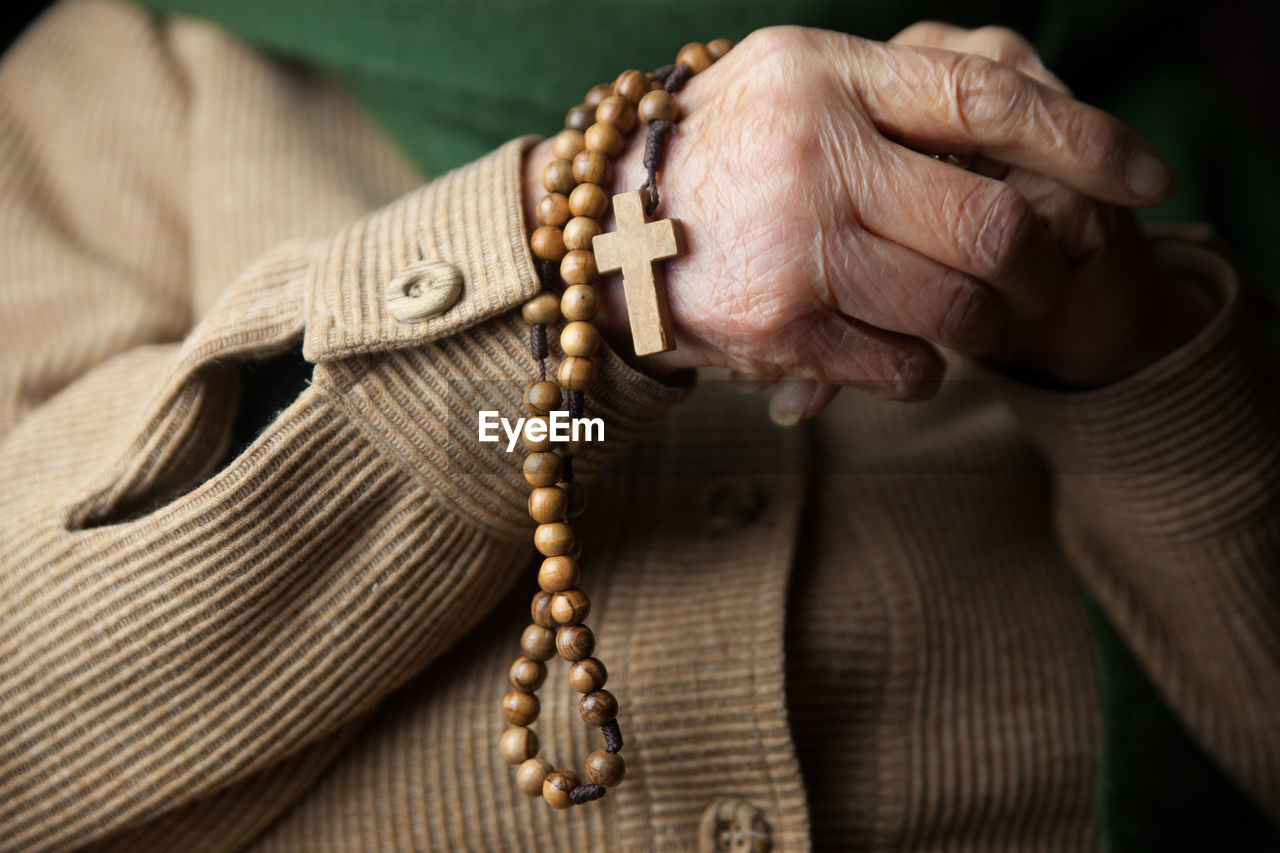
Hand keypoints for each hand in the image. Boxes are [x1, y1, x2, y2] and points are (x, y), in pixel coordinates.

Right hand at [525, 26, 1178, 419]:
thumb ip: (886, 90)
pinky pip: (904, 365)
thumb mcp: (786, 79)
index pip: (983, 100)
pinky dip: (923, 367)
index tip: (1146, 172)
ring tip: (971, 315)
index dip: (1082, 136)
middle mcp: (813, 156)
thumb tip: (1011, 111)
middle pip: (990, 225)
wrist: (597, 231)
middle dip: (1038, 264)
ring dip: (984, 322)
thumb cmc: (714, 151)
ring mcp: (795, 248)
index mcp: (824, 76)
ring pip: (957, 307)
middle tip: (1039, 275)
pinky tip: (904, 350)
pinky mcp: (778, 328)